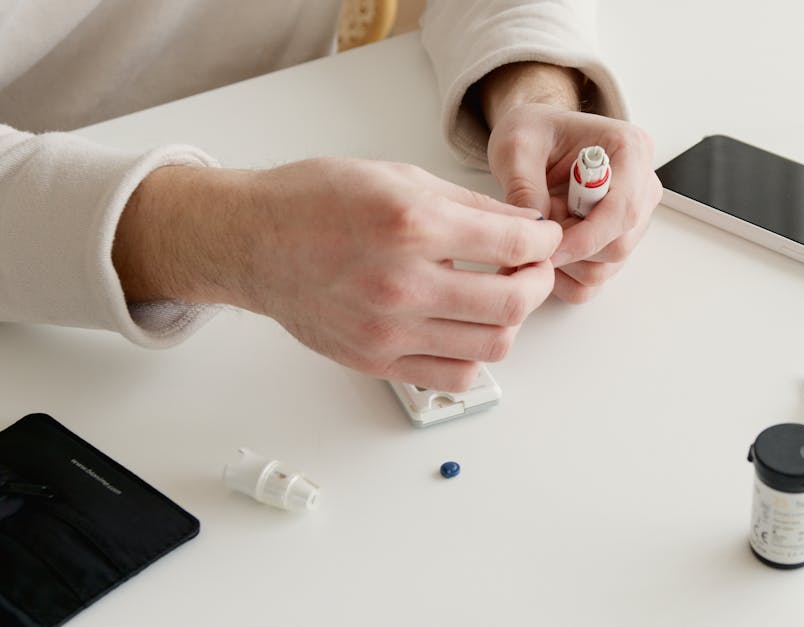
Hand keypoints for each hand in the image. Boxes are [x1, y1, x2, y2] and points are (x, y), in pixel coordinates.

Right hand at [114, 158, 561, 390]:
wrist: (252, 241)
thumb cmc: (316, 201)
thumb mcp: (400, 177)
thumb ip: (472, 206)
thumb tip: (528, 226)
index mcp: (412, 226)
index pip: (515, 246)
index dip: (545, 241)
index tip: (544, 238)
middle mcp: (402, 283)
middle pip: (513, 303)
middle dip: (539, 283)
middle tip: (533, 269)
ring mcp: (388, 330)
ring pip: (492, 346)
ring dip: (511, 321)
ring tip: (499, 298)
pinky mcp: (376, 361)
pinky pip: (454, 376)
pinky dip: (475, 356)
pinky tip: (466, 329)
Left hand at [479, 64, 661, 302]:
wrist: (536, 139)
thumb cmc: (534, 133)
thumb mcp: (517, 146)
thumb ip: (525, 186)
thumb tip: (537, 228)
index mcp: (630, 149)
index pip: (623, 209)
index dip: (585, 237)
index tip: (547, 246)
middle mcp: (641, 186)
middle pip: (619, 245)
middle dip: (572, 249)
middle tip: (536, 230)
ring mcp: (633, 218)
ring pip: (607, 267)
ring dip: (567, 262)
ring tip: (542, 229)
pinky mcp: (617, 241)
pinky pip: (596, 279)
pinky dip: (567, 276)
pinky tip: (546, 251)